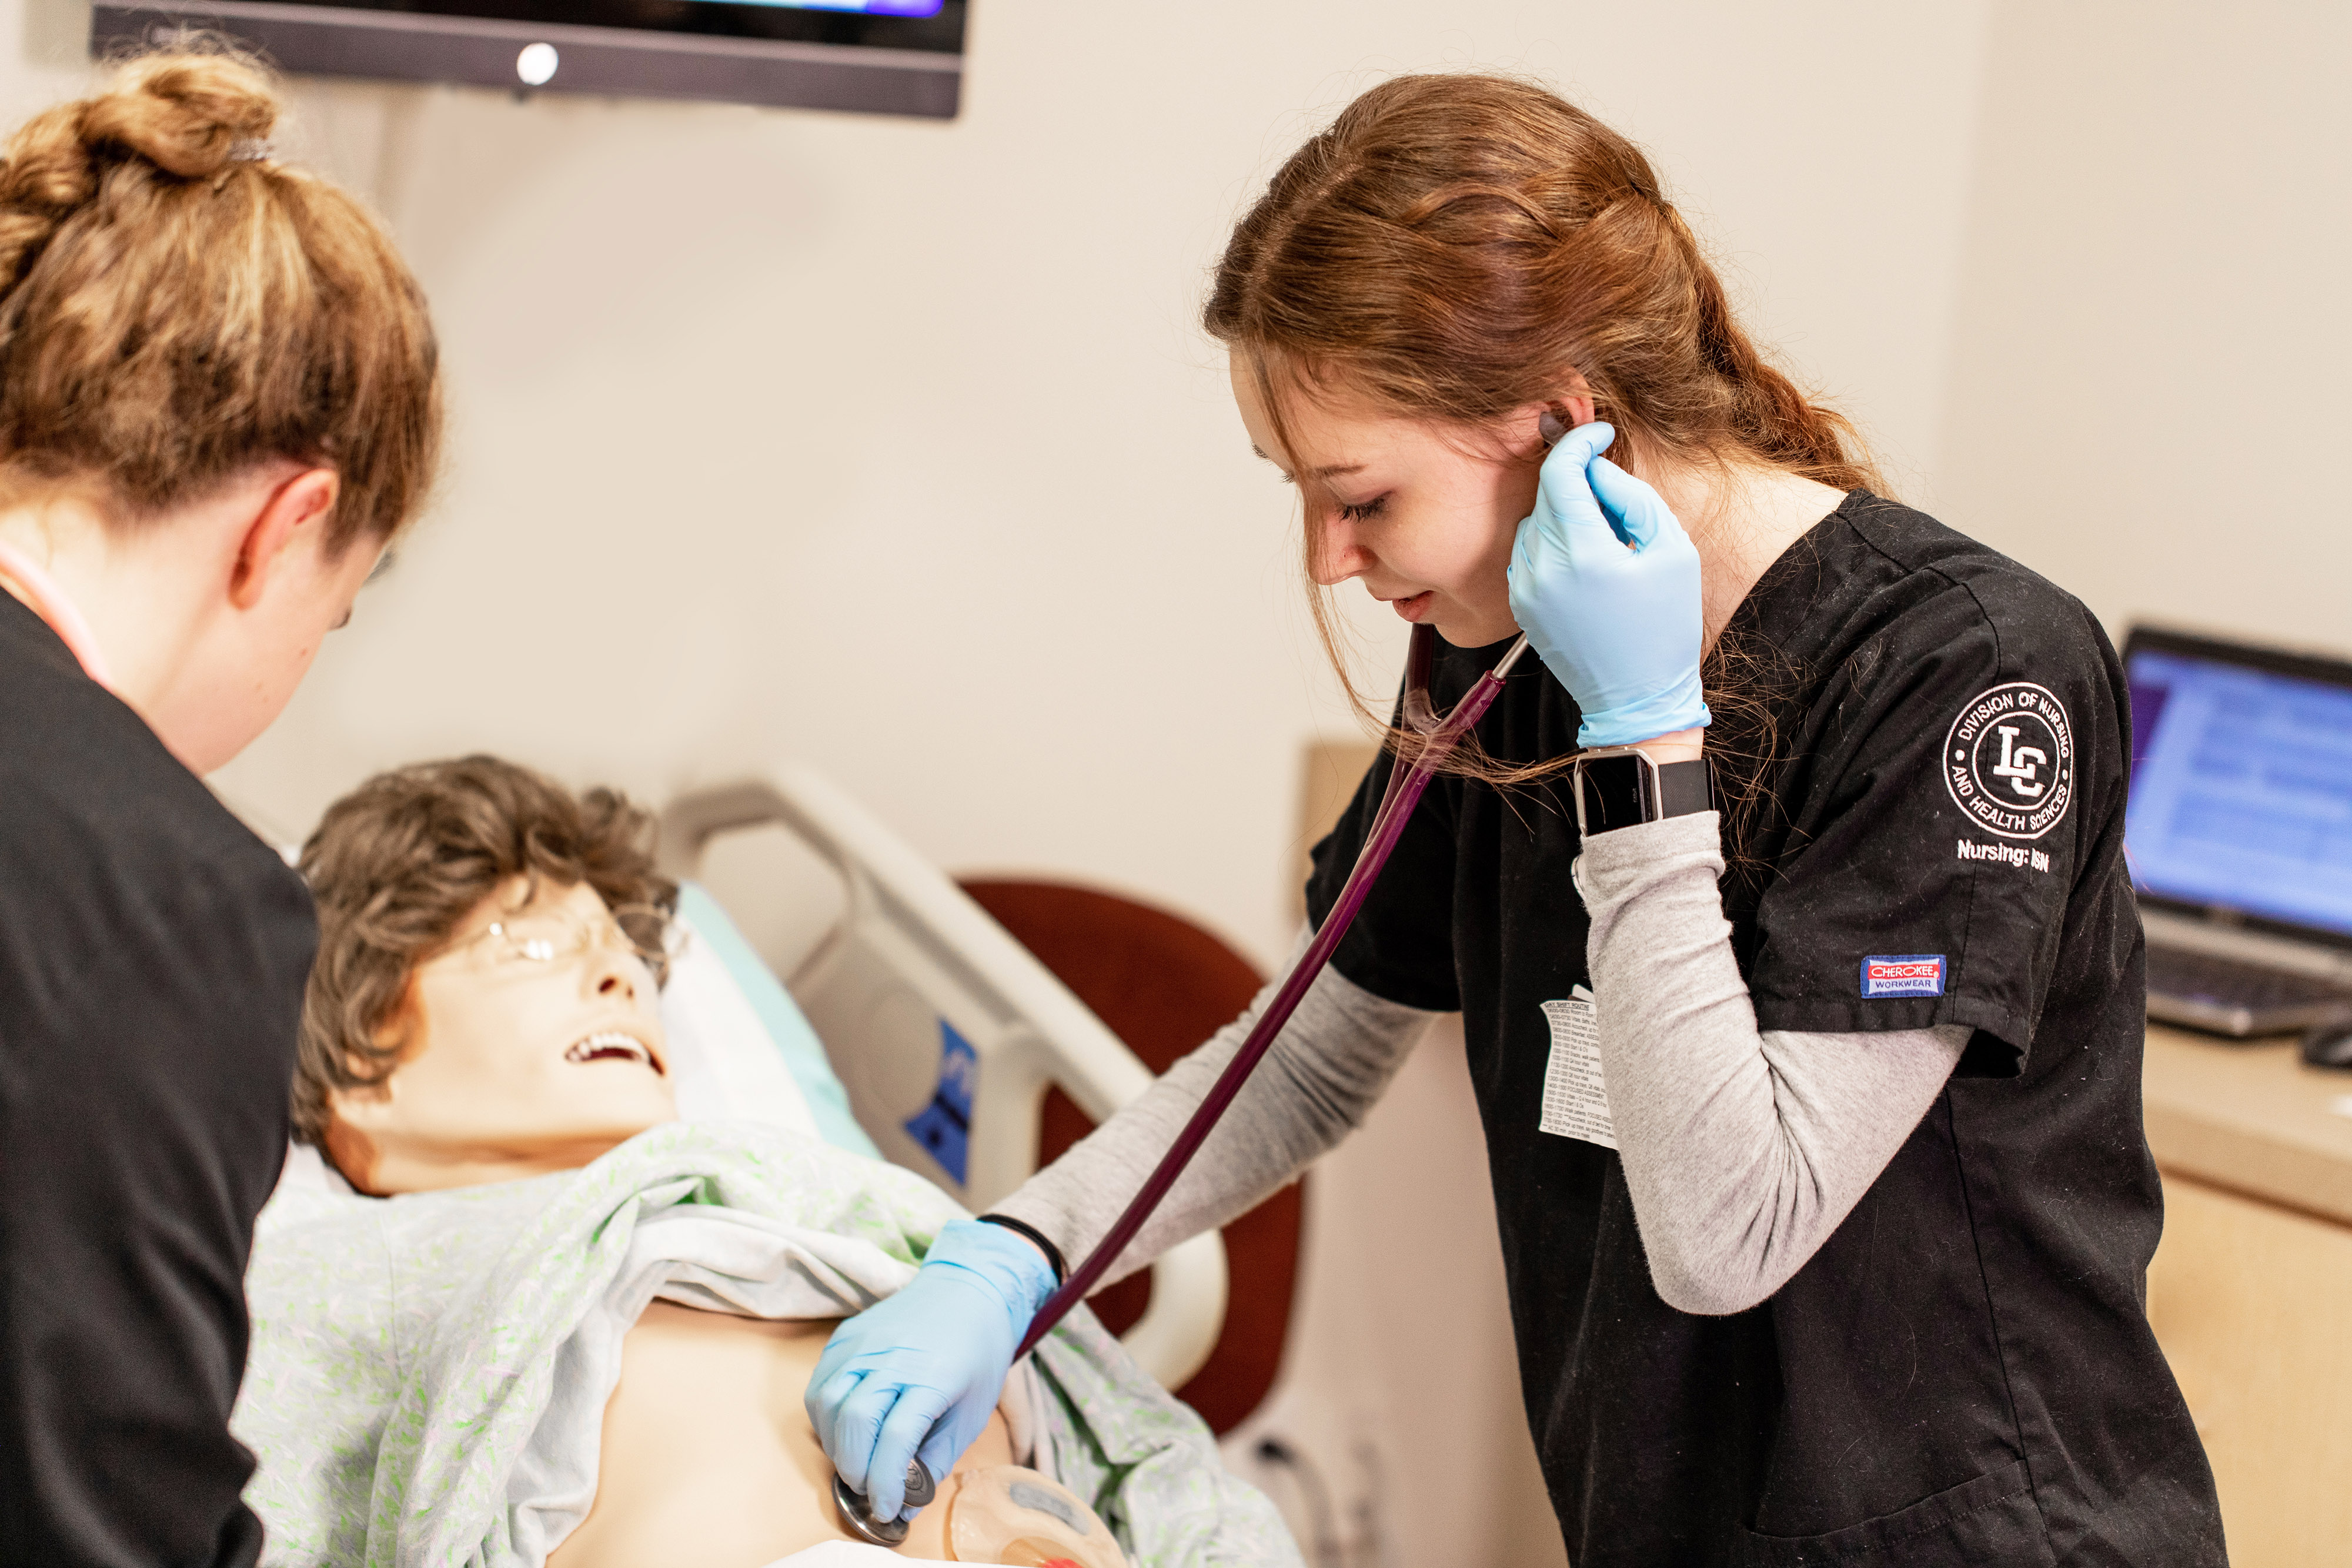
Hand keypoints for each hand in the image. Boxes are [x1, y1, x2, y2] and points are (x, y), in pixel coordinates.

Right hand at [804, 1219, 1056, 1520]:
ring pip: (827, 1402)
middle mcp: (893, 1355)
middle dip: (855, 1468)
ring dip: (835, 1445)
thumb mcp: (972, 1413)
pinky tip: (845, 1430)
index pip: (895, 1437)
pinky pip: (820, 1384)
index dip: (885, 1482)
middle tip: (869, 1488)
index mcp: (933, 1376)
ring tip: (857, 1461)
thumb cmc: (977, 1355)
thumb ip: (936, 1460)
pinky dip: (825, 1416)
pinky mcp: (845, 1335)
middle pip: (854, 1420)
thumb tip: (904, 1505)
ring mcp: (864, 1341)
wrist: (968, 1289)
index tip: (886, 1510)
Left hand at [1507, 422, 1710, 746]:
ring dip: (1565, 511)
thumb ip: (1632, 497)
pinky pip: (1527, 551)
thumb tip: (1597, 468)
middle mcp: (1542, 569)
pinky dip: (1552, 539)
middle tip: (1617, 497)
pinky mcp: (1520, 604)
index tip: (1599, 432)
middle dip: (1578, 479)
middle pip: (1546, 494)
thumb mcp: (1672, 551)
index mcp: (1582, 554)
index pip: (1559, 473)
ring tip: (1607, 537)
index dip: (1579, 442)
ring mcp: (1524, 589)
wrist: (1638, 699)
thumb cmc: (1664, 627)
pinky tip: (1587, 559)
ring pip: (1533, 521)